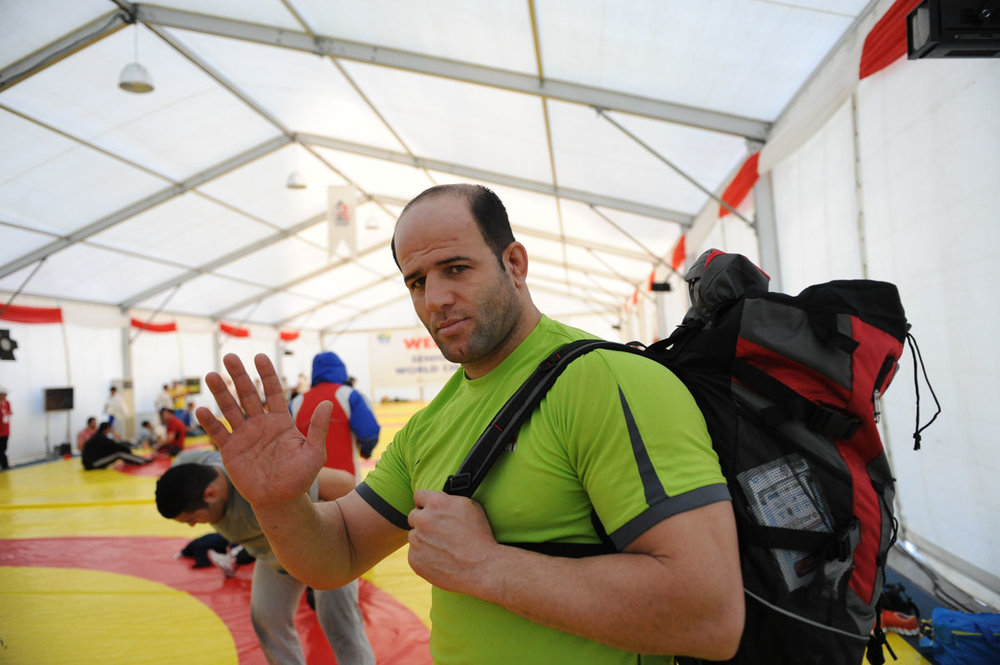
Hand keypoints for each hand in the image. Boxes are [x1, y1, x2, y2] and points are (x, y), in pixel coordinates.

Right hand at [197, 353, 329, 509]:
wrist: (281, 501)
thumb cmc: (300, 477)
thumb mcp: (314, 452)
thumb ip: (317, 429)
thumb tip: (327, 403)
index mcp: (280, 421)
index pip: (272, 392)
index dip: (267, 375)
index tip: (260, 357)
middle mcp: (260, 424)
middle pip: (248, 395)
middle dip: (239, 376)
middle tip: (229, 357)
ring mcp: (244, 436)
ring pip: (230, 409)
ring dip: (221, 393)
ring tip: (212, 376)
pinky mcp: (230, 451)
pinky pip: (218, 433)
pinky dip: (209, 422)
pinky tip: (201, 410)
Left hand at [406, 489, 497, 594]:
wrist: (481, 568)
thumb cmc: (480, 536)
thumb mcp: (470, 507)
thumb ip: (449, 500)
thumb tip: (440, 499)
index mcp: (436, 503)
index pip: (419, 495)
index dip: (425, 502)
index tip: (429, 509)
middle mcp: (423, 520)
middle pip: (414, 516)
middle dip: (424, 521)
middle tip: (439, 531)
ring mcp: (417, 541)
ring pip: (414, 536)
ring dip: (424, 539)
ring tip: (443, 548)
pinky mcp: (414, 560)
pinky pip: (414, 554)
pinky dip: (423, 555)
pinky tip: (440, 559)